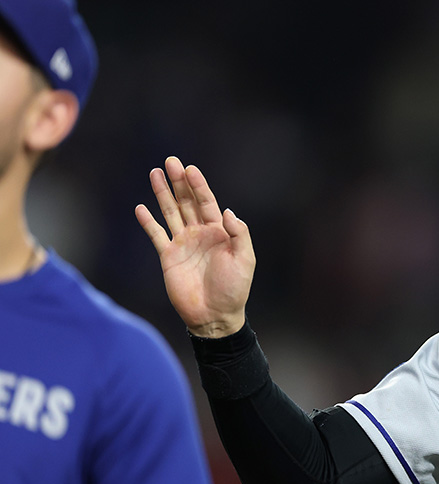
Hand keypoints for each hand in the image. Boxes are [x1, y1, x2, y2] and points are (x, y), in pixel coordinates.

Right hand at [135, 156, 254, 337]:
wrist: (214, 315)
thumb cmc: (234, 288)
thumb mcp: (245, 259)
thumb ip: (239, 233)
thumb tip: (228, 211)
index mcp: (219, 231)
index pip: (207, 202)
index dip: (198, 185)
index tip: (190, 169)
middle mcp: (200, 233)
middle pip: (187, 202)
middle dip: (179, 182)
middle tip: (170, 161)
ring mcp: (183, 244)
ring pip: (170, 213)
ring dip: (162, 194)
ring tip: (155, 173)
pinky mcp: (168, 257)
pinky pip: (156, 235)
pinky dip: (149, 222)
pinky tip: (141, 207)